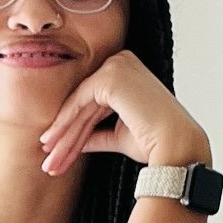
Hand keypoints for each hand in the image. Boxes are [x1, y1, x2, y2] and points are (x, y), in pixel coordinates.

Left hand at [37, 49, 208, 175]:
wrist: (174, 145)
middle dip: (65, 136)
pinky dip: (65, 123)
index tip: (57, 152)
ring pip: (79, 105)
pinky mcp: (110, 76)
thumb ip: (97, 133)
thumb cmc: (155, 142)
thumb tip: (78, 142)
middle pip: (84, 104)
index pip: (93, 103)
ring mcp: (116, 66)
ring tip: (49, 160)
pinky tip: (53, 143)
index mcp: (127, 73)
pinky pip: (79, 102)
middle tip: (48, 160)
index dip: (74, 130)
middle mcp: (122, 63)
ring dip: (62, 135)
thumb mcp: (118, 135)